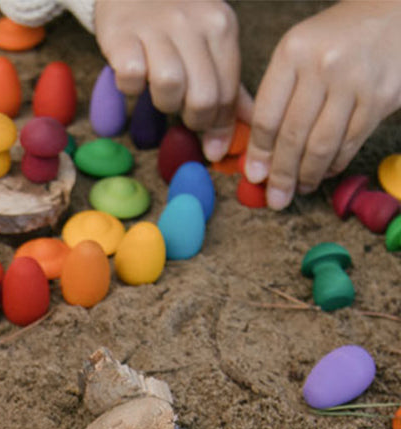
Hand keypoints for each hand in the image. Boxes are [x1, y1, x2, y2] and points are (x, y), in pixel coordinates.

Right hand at [93, 0, 241, 159]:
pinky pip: (131, 77)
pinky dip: (132, 87)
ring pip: (169, 86)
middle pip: (203, 96)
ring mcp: (156, 27)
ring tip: (160, 96)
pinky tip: (134, 80)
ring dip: (164, 104)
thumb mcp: (210, 41)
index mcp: (221, 26)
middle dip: (195, 120)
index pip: (228, 91)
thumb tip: (251, 125)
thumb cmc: (174, 21)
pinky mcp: (122, 36)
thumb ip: (229, 83)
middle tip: (184, 117)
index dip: (219, 125)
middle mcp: (193, 22)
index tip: (210, 140)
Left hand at [244, 1, 400, 209]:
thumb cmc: (335, 38)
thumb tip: (259, 154)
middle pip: (293, 135)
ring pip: (322, 144)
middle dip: (281, 174)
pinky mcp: (382, 96)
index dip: (259, 153)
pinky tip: (325, 172)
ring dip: (308, 175)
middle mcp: (323, 65)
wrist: (393, 12)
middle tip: (275, 198)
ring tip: (299, 189)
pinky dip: (335, 163)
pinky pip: (351, 142)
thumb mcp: (298, 51)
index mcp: (293, 52)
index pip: (267, 116)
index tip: (254, 176)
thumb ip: (277, 95)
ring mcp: (355, 80)